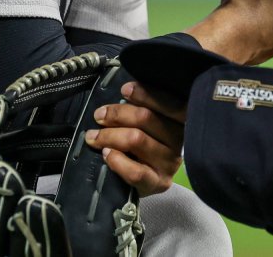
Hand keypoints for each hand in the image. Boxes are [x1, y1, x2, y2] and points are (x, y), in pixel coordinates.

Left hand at [83, 81, 184, 196]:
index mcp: (180, 120)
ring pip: (136, 140)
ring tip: (92, 136)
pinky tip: (106, 154)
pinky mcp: (158, 183)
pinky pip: (135, 171)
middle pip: (146, 118)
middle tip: (99, 115)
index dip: (145, 94)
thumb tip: (123, 92)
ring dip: (109, 135)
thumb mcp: (147, 123)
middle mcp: (179, 140)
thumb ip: (141, 108)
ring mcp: (170, 163)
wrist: (146, 181)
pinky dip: (116, 160)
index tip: (125, 89)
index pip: (168, 103)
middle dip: (117, 114)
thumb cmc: (144, 144)